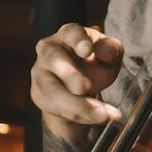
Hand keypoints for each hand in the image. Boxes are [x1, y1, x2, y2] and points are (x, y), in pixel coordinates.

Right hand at [31, 22, 125, 147]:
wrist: (77, 88)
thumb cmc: (93, 63)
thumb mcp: (109, 56)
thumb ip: (111, 50)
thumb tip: (108, 50)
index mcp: (68, 35)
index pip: (71, 33)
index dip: (78, 40)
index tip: (87, 50)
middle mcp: (49, 51)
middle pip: (54, 59)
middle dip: (70, 75)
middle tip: (85, 87)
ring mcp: (41, 73)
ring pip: (53, 90)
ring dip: (78, 105)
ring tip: (104, 115)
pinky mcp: (39, 95)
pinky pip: (57, 108)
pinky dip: (80, 116)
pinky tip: (98, 118)